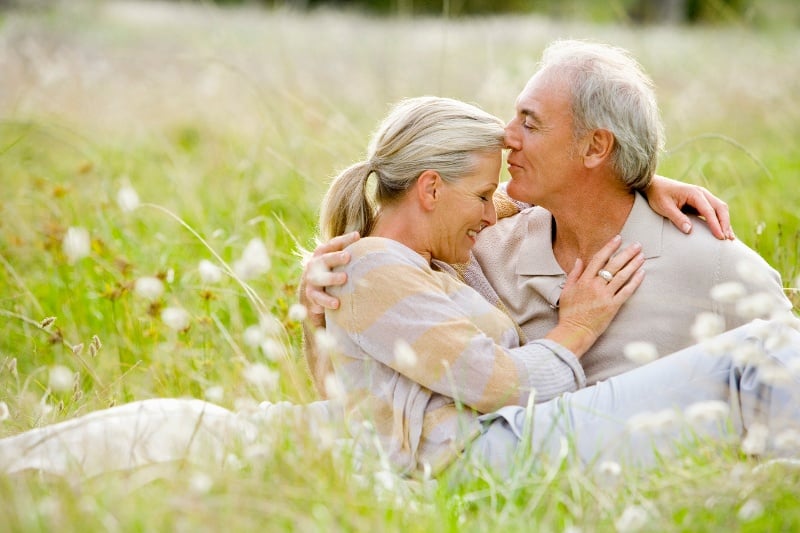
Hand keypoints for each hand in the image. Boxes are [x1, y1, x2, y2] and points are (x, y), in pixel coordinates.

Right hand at [299, 231, 358, 327]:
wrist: (315, 289)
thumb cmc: (333, 270)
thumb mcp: (339, 260)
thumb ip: (352, 252)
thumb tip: (379, 245)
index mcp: (323, 252)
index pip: (333, 243)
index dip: (345, 239)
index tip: (357, 236)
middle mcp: (315, 263)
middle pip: (326, 259)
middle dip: (336, 257)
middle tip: (347, 257)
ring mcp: (312, 279)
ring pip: (319, 278)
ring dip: (331, 278)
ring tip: (344, 278)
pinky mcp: (312, 294)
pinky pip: (318, 298)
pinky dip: (326, 301)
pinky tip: (336, 304)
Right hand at [547, 235, 644, 357]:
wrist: (574, 331)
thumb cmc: (569, 312)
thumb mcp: (566, 291)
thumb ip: (573, 274)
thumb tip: (579, 260)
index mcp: (583, 281)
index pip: (598, 259)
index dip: (609, 248)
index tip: (618, 239)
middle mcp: (595, 286)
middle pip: (613, 265)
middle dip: (627, 253)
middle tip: (637, 245)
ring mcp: (605, 296)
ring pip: (622, 276)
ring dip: (633, 265)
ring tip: (642, 256)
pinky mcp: (613, 306)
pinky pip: (626, 291)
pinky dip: (635, 282)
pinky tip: (642, 274)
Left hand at [646, 175, 733, 239]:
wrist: (655, 185)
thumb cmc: (658, 195)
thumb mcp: (664, 207)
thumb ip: (677, 218)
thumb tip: (689, 230)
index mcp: (694, 193)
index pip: (709, 211)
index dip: (715, 225)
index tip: (720, 237)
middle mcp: (702, 193)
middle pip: (720, 208)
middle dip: (725, 224)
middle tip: (727, 239)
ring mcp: (703, 197)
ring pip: (720, 209)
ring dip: (725, 222)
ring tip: (729, 238)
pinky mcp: (701, 202)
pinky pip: (715, 211)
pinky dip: (720, 220)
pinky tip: (723, 231)